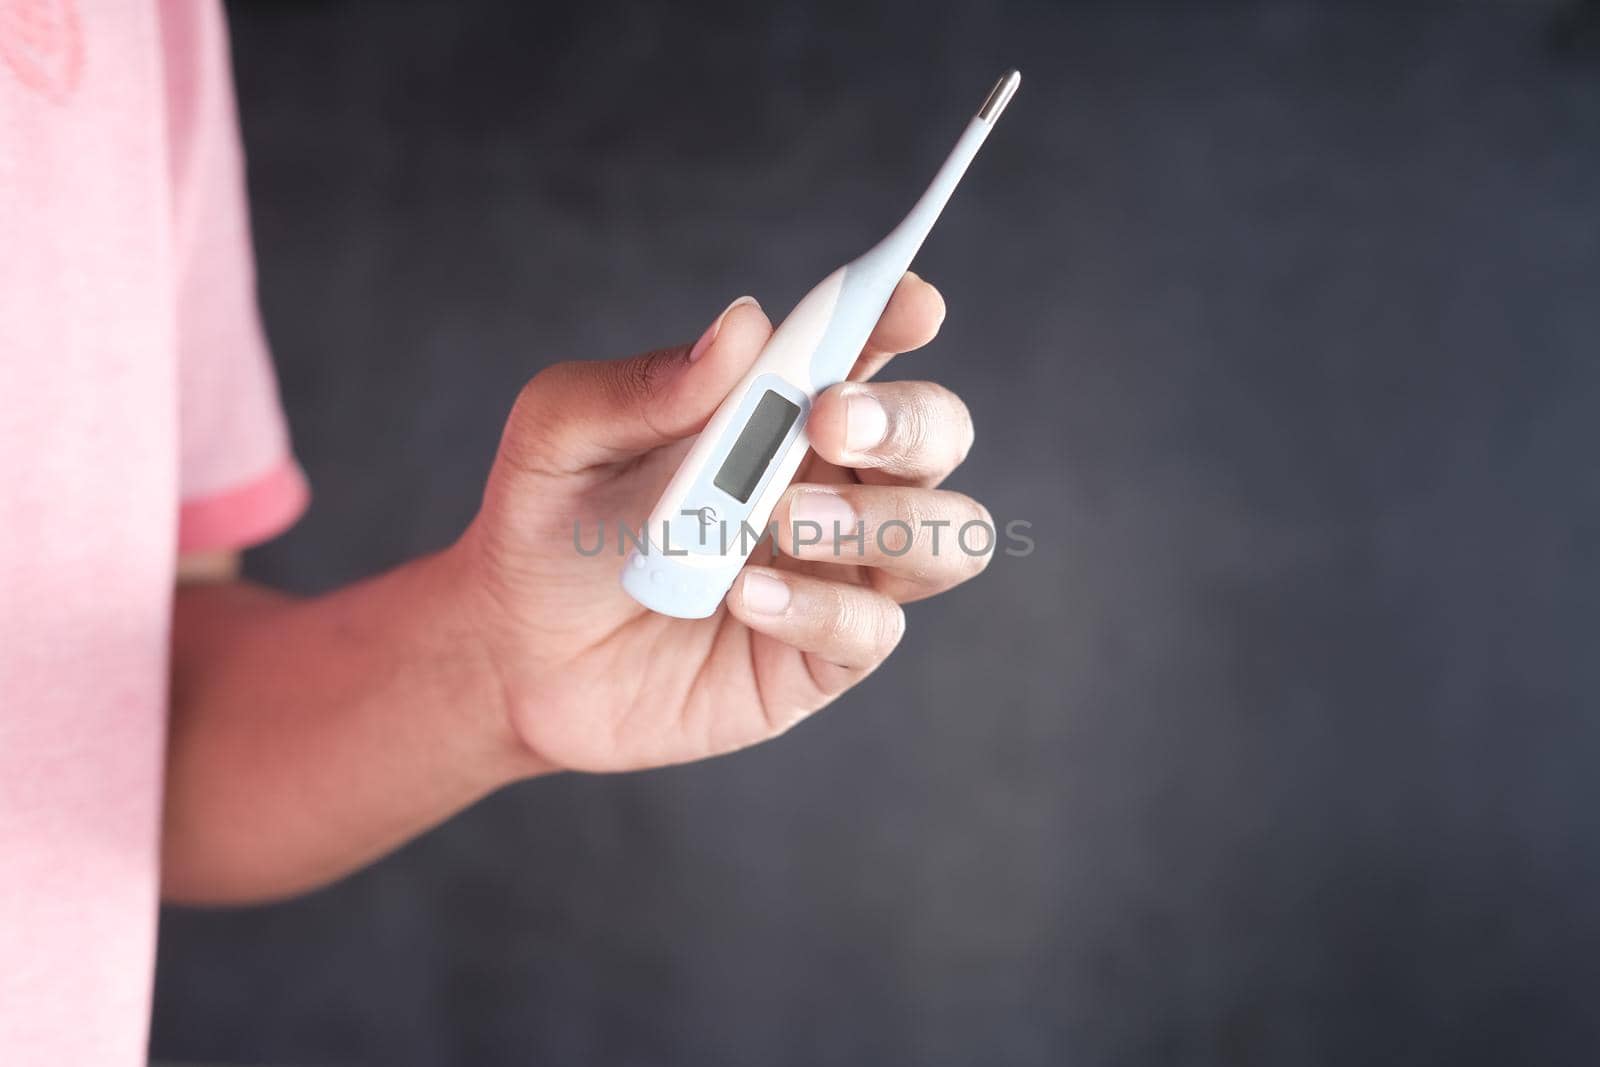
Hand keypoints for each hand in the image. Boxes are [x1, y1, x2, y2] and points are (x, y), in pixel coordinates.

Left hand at [459, 274, 991, 772]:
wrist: (514, 654)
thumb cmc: (548, 524)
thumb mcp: (558, 437)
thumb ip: (641, 383)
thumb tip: (743, 326)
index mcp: (784, 406)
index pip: (872, 342)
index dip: (903, 314)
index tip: (908, 301)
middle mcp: (836, 479)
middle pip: (942, 433)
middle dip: (909, 419)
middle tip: (829, 417)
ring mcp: (840, 572)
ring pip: (950, 535)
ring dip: (886, 518)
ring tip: (786, 518)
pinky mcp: (822, 658)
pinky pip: (870, 632)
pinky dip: (815, 609)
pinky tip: (740, 597)